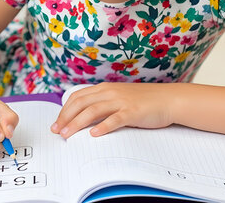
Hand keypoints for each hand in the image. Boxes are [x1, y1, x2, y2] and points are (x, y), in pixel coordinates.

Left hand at [51, 83, 173, 138]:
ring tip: (67, 135)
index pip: (77, 97)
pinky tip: (94, 135)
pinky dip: (103, 127)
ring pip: (93, 111)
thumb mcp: (119, 99)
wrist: (168, 99)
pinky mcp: (132, 112)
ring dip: (77, 123)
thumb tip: (83, 119)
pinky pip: (115, 119)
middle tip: (57, 131)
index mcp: (104, 89)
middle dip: (66, 118)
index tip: (56, 124)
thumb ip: (103, 105)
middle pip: (81, 104)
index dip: (64, 111)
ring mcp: (121, 101)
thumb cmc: (143, 102)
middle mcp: (110, 92)